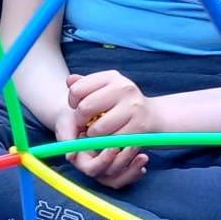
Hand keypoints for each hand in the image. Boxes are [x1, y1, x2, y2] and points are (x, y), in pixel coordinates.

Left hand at [64, 69, 153, 188]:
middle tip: (85, 123)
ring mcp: (133, 106)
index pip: (77, 89)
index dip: (72, 101)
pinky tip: (109, 137)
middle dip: (80, 120)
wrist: (150, 115)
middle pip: (85, 108)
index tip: (78, 106)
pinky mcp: (139, 126)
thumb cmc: (119, 102)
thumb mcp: (103, 89)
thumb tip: (69, 81)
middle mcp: (124, 88)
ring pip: (98, 128)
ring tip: (97, 131)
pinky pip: (112, 141)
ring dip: (93, 134)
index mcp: (111, 76)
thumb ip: (84, 84)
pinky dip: (107, 143)